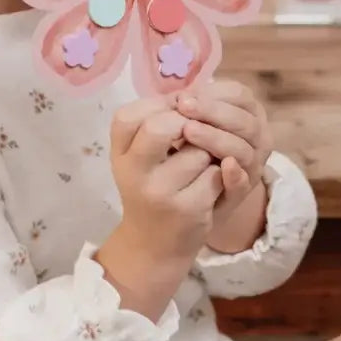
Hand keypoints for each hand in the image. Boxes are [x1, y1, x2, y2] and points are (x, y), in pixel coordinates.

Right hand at [95, 95, 223, 318]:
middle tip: (193, 137)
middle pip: (165, 125)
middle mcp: (132, 172)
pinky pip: (217, 173)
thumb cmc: (151, 188)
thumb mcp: (139, 157)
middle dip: (188, 126)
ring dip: (209, 152)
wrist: (155, 244)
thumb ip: (155, 122)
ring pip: (200, 149)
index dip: (161, 107)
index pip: (131, 114)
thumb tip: (188, 96)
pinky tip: (208, 188)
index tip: (176, 112)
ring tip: (199, 168)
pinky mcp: (188, 208)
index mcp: (119, 153)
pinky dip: (221, 176)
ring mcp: (160, 192)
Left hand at [176, 80, 271, 253]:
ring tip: (189, 130)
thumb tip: (176, 94)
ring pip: (243, 149)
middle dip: (213, 111)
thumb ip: (187, 107)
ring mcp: (251, 166)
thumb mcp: (185, 125)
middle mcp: (255, 138)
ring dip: (217, 138)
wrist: (181, 204)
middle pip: (244, 120)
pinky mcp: (240, 193)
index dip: (213, 93)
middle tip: (183, 106)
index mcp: (246, 114)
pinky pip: (243, 184)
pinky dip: (235, 175)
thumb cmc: (183, 154)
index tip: (184, 94)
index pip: (239, 95)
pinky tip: (223, 167)